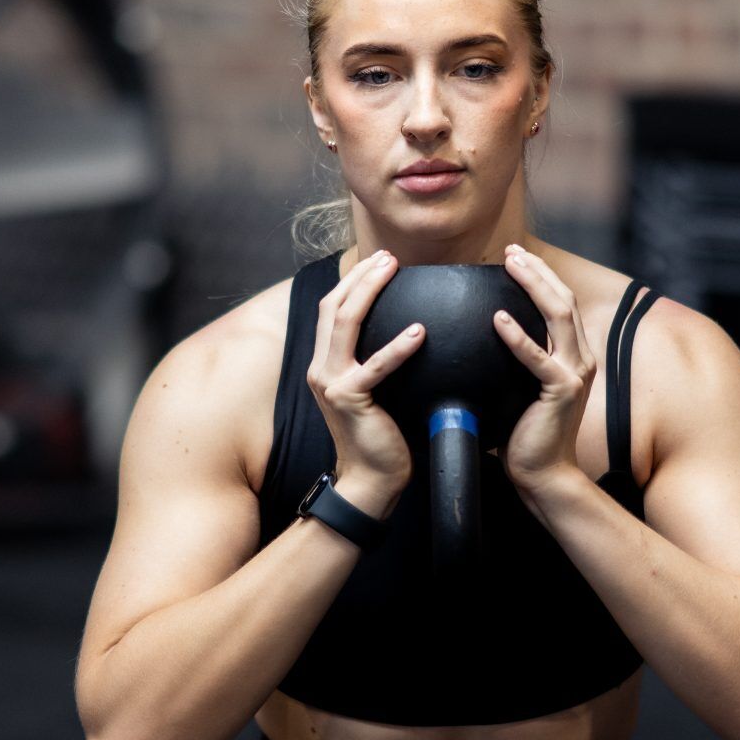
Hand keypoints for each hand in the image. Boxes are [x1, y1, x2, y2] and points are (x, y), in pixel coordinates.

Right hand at [306, 250, 419, 509]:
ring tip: (392, 270)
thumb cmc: (380, 440)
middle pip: (333, 307)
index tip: (378, 262)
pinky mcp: (349, 399)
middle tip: (387, 257)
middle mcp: (320, 369)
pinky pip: (375, 366)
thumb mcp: (373, 394)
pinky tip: (419, 331)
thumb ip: (376, 364)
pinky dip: (397, 346)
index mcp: (325, 365)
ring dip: (369, 290)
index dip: (353, 282)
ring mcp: (331, 382)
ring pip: (345, 323)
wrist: (368, 482)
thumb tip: (409, 333)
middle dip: (360, 276)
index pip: (331, 311)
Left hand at [493, 242, 595, 493]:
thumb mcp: (516, 388)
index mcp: (573, 357)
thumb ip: (509, 362)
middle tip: (512, 250)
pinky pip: (538, 358)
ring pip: (559, 316)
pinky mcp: (562, 392)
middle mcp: (581, 360)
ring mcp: (575, 374)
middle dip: (538, 271)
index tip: (515, 257)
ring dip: (534, 285)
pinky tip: (497, 318)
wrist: (543, 475)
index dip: (541, 277)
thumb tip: (475, 340)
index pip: (560, 304)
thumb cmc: (523, 435)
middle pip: (563, 300)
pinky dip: (518, 336)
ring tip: (511, 265)